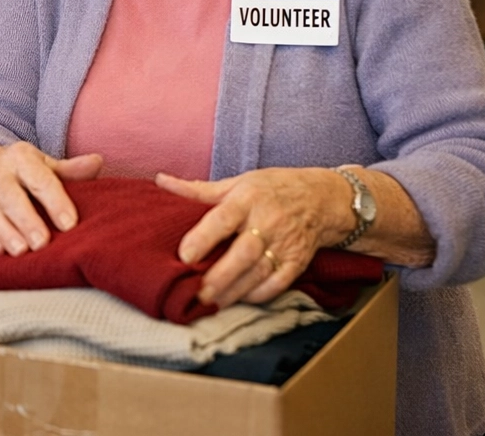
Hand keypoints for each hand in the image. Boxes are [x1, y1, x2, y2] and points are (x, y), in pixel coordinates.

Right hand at [0, 143, 102, 256]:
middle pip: (11, 197)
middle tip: (42, 243)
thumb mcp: (46, 165)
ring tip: (20, 251)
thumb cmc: (24, 172)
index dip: (55, 202)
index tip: (69, 223)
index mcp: (21, 158)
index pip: (40, 180)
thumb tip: (97, 162)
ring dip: (5, 233)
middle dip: (26, 221)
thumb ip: (70, 169)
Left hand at [157, 167, 354, 309]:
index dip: (203, 238)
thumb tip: (161, 181)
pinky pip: (279, 283)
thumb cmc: (272, 189)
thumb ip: (199, 189)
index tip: (184, 255)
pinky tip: (239, 300)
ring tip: (210, 304)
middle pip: (243, 252)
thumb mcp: (237, 182)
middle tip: (196, 292)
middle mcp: (268, 222)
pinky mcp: (298, 262)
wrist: (322, 198)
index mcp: (248, 199)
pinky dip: (259, 294)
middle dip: (219, 275)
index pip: (223, 218)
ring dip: (234, 291)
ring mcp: (285, 244)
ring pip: (259, 272)